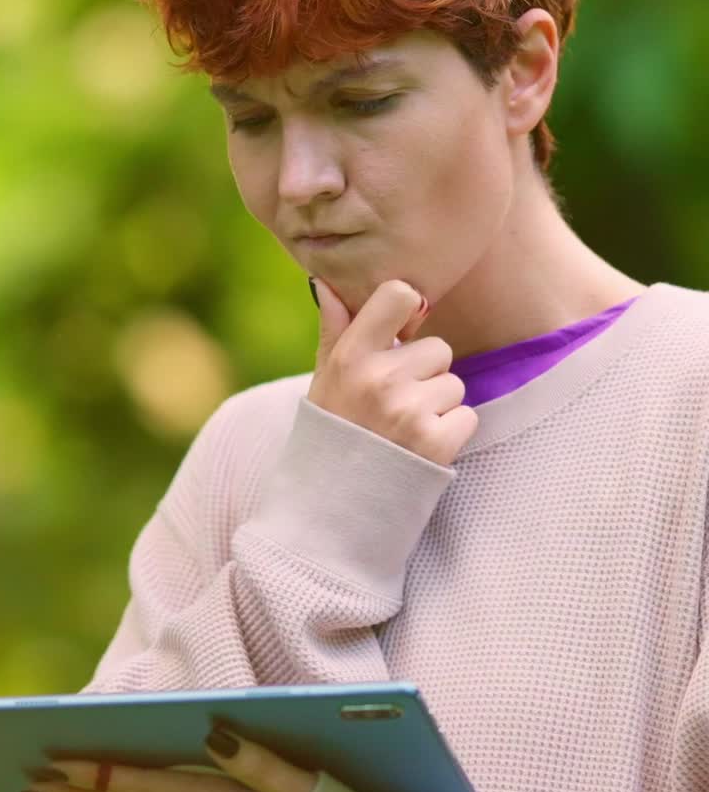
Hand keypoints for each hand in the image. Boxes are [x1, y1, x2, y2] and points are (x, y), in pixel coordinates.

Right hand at [306, 277, 477, 466]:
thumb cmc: (332, 434)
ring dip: (438, 407)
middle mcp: (380, 378)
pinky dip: (450, 434)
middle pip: (439, 349)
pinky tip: (419, 448)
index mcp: (350, 356)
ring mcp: (409, 410)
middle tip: (395, 404)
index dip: (409, 311)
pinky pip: (467, 417)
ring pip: (454, 385)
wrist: (332, 508)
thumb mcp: (324, 380)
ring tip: (404, 430)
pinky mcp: (435, 442)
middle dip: (425, 374)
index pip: (399, 295)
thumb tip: (325, 284)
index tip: (402, 333)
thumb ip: (334, 330)